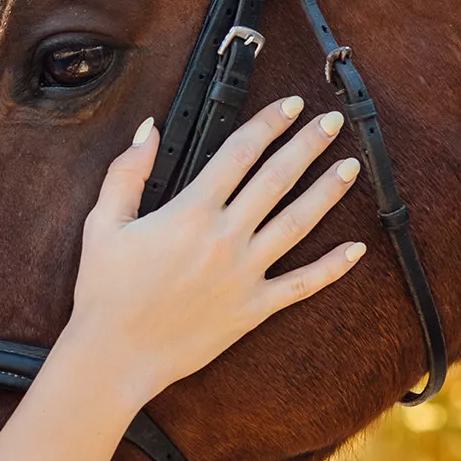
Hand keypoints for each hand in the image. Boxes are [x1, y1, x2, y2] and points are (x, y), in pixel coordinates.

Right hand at [63, 96, 366, 408]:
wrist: (116, 354)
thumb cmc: (105, 292)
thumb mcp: (104, 223)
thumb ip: (127, 172)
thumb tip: (150, 130)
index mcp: (190, 212)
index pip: (239, 153)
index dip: (268, 124)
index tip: (289, 106)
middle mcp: (225, 237)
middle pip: (277, 179)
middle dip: (308, 145)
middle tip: (332, 122)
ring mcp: (244, 273)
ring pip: (297, 223)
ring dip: (327, 192)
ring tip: (351, 167)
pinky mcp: (253, 308)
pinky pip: (301, 285)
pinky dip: (331, 268)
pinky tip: (356, 249)